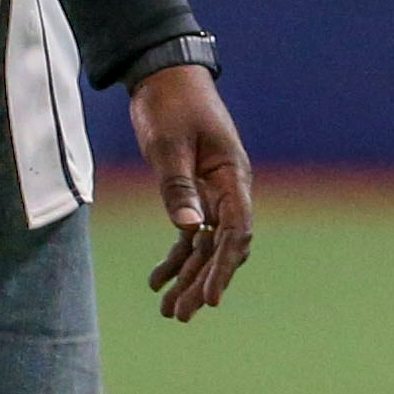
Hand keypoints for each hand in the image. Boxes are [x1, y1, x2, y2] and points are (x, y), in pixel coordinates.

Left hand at [127, 63, 252, 322]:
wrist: (164, 78)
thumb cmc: (171, 105)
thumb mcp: (169, 145)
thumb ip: (179, 188)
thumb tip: (190, 231)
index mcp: (232, 177)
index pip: (236, 231)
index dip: (224, 267)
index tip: (210, 298)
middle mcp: (228, 191)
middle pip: (222, 247)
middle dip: (202, 282)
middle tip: (181, 315)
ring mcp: (212, 195)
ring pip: (205, 247)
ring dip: (188, 278)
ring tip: (169, 312)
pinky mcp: (193, 194)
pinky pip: (190, 235)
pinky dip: (176, 258)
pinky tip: (157, 282)